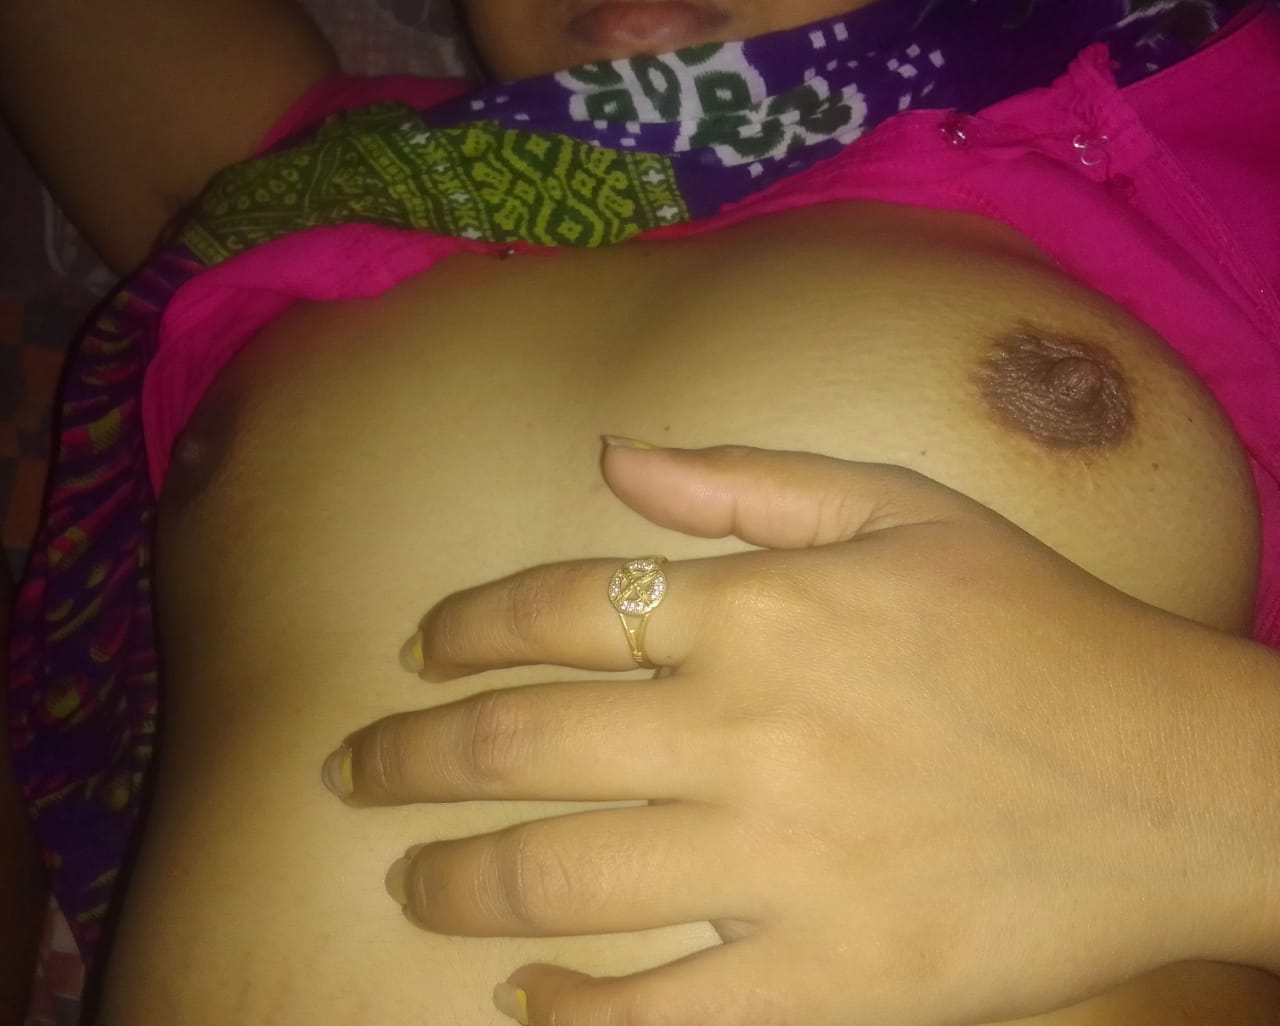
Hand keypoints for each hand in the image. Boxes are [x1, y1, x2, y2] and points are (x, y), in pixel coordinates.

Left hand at [330, 442, 1272, 1025]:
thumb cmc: (1038, 625)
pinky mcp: (829, 978)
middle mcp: (749, 728)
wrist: (1173, 777)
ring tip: (403, 881)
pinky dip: (571, 1015)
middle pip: (519, 745)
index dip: (462, 629)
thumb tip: (609, 455)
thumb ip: (749, 477)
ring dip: (453, 882)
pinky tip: (521, 1003)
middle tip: (348, 772)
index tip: (417, 653)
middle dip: (407, 759)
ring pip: (559, 879)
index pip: (556, 609)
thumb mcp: (906, 505)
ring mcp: (781, 863)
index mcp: (765, 606)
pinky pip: (660, 1013)